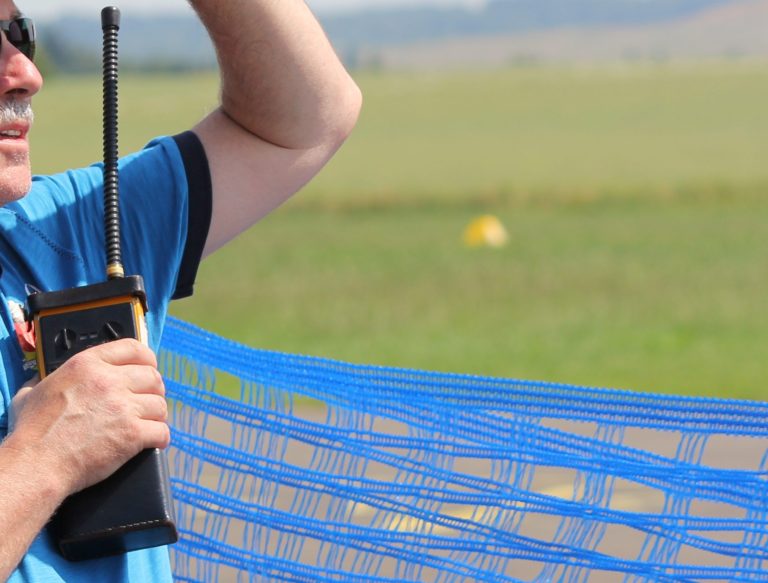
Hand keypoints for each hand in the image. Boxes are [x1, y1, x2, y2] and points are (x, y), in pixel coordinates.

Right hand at [9, 339, 168, 495]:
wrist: (36, 464)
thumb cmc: (31, 432)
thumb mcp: (32, 392)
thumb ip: (46, 380)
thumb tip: (42, 379)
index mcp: (87, 365)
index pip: (133, 348)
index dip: (147, 359)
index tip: (149, 368)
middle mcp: (109, 381)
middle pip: (153, 377)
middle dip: (154, 390)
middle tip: (147, 402)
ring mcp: (123, 407)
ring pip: (160, 404)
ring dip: (157, 415)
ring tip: (149, 423)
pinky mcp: (132, 433)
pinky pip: (161, 430)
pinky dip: (160, 437)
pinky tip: (154, 441)